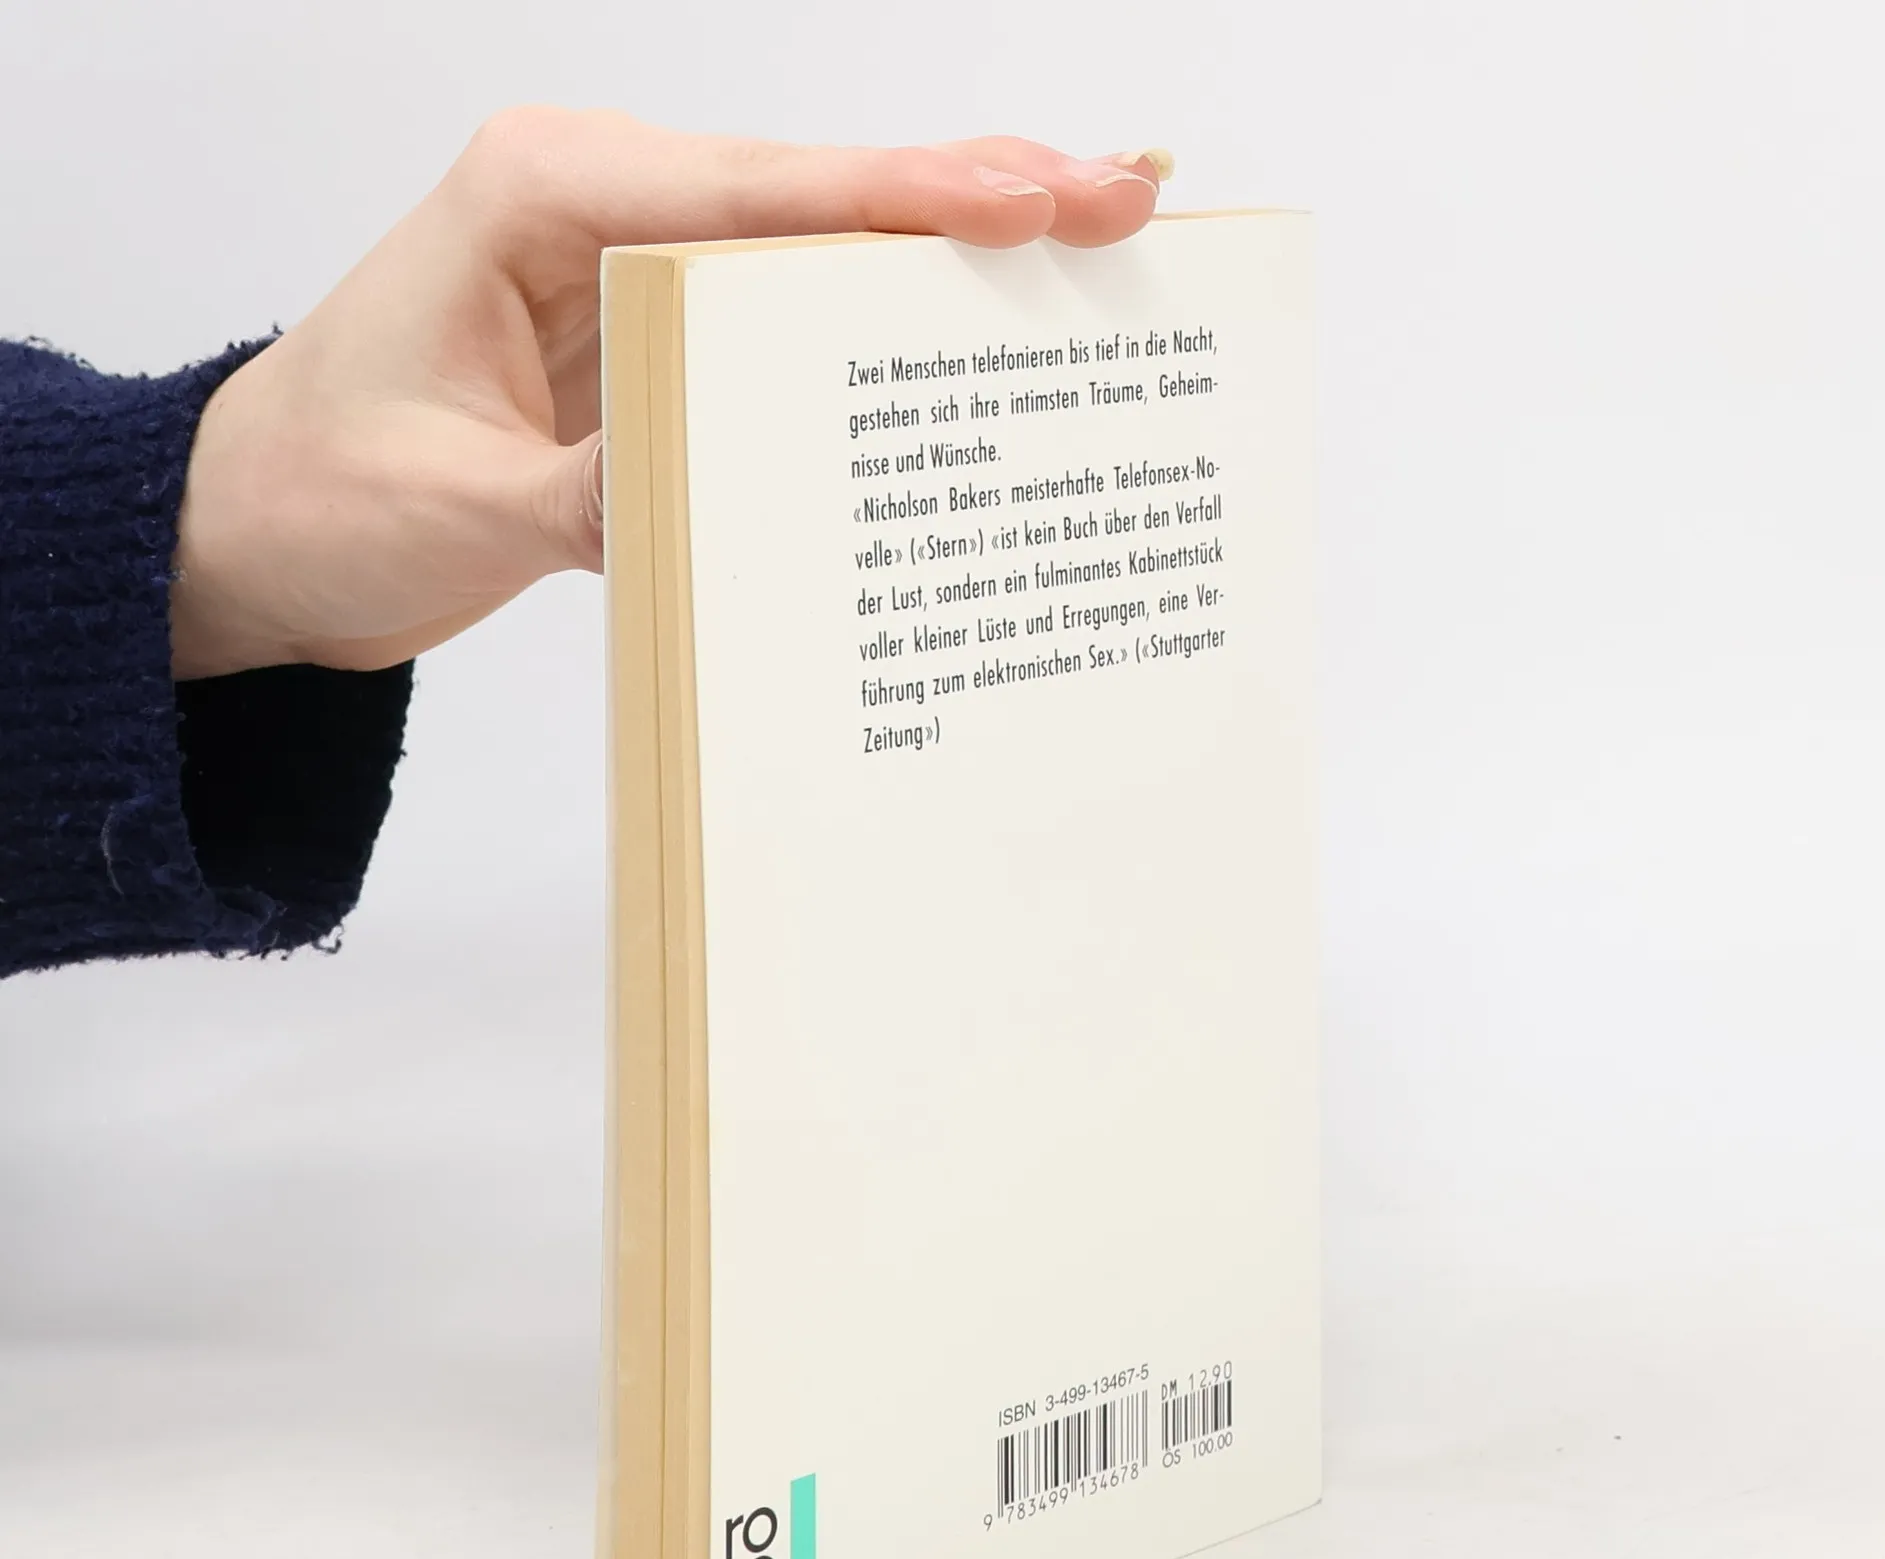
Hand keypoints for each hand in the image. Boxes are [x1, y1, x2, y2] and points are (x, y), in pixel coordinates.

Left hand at [168, 110, 1170, 678]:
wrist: (254, 532)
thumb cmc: (318, 494)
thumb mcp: (454, 503)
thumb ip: (592, 494)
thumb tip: (730, 497)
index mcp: (543, 194)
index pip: (757, 192)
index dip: (906, 200)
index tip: (1035, 202)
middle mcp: (600, 205)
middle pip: (816, 192)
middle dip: (972, 193)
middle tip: (1122, 195)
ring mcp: (632, 270)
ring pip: (817, 245)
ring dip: (946, 249)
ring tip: (1087, 243)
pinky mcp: (650, 343)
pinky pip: (782, 321)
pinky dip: (877, 323)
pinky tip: (966, 335)